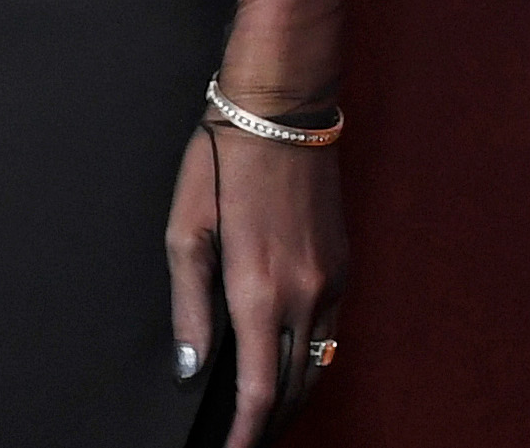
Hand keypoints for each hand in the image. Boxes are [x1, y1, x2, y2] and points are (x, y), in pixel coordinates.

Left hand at [166, 121, 346, 443]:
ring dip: (293, 397)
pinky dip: (310, 360)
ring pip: (317, 364)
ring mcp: (331, 282)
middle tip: (244, 439)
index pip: (258, 389)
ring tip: (264, 417)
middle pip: (293, 387)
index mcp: (258, 290)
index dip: (246, 431)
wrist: (279, 115)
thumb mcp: (185, 231)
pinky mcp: (343, 268)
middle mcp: (304, 295)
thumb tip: (190, 366)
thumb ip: (189, 305)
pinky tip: (287, 364)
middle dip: (270, 423)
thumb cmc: (219, 163)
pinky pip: (331, 332)